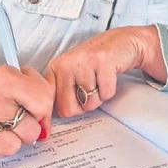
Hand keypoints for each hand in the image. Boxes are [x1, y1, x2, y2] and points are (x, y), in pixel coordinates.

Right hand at [0, 57, 53, 156]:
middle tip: (18, 120)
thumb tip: (45, 128)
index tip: (35, 110)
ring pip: (12, 146)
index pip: (43, 102)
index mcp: (4, 78)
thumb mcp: (18, 78)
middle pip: (30, 130)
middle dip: (30, 128)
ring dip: (13, 140)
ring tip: (4, 129)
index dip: (44, 110)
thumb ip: (40, 96)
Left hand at [45, 26, 163, 116]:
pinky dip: (110, 90)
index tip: (65, 113)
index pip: (49, 102)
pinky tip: (108, 75)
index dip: (59, 111)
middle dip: (82, 105)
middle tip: (89, 88)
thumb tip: (47, 126)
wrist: (121, 42)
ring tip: (99, 78)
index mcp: (54, 68)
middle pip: (68, 109)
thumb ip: (59, 94)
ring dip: (98, 96)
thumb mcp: (70, 74)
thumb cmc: (94, 62)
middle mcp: (65, 64)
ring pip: (89, 103)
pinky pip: (106, 94)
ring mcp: (83, 62)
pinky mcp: (102, 62)